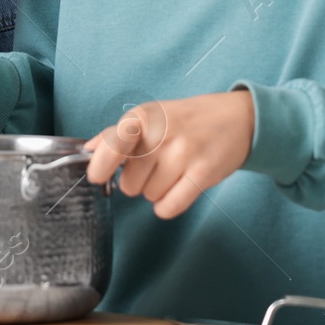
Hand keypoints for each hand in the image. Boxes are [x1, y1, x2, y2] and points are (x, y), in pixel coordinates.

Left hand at [85, 91, 254, 218]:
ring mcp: (183, 153)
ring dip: (158, 191)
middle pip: (128, 184)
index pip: (111, 146)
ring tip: (173, 171)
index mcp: (142, 117)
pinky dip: (170, 205)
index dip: (100, 167)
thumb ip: (116, 135)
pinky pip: (169, 207)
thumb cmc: (186, 120)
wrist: (237, 117)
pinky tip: (179, 188)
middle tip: (156, 166)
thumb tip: (87, 151)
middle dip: (139, 181)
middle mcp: (160, 134)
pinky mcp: (203, 172)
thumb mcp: (150, 116)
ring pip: (149, 197)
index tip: (98, 177)